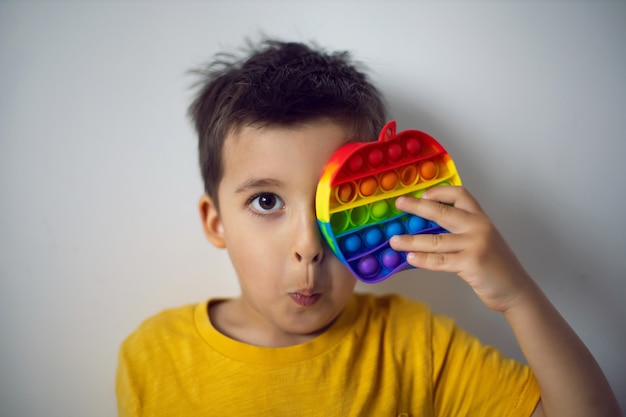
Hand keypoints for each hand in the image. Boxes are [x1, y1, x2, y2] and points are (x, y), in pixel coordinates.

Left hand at [389, 186, 532, 311]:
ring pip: (436, 240)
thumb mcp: (483, 240)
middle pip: (442, 212)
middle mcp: (478, 227)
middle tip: (400, 204)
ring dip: (411, 241)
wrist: (516, 290)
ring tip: (394, 241)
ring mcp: (475, 244)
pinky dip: (423, 259)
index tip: (422, 194)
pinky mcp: (471, 263)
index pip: (460, 194)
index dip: (439, 192)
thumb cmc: (496, 266)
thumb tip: (425, 231)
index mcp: (480, 218)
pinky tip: (410, 258)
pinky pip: (440, 260)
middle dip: (417, 207)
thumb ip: (461, 232)